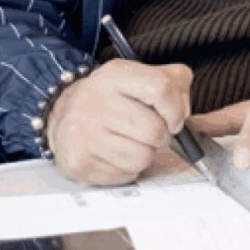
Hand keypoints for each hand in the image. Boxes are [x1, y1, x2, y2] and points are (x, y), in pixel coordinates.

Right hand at [46, 60, 192, 186]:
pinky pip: (126, 174)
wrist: (65, 115)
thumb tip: (184, 112)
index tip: (175, 117)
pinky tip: (116, 153)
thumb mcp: (142, 75)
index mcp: (115, 74)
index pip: (161, 88)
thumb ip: (175, 83)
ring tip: (133, 142)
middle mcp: (96, 101)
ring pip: (143, 157)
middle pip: (155, 130)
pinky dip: (128, 167)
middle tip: (152, 132)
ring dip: (146, 153)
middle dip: (162, 135)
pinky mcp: (79, 162)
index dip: (176, 109)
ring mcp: (85, 133)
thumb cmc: (114, 97)